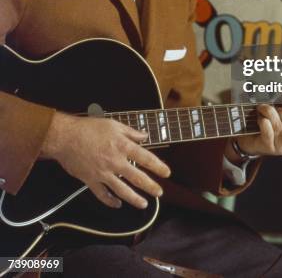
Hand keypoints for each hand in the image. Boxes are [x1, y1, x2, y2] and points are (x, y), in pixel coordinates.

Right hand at [41, 112, 169, 208]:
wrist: (66, 137)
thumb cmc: (89, 128)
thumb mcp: (114, 124)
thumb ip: (131, 132)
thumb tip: (144, 136)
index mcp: (123, 146)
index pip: (146, 158)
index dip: (158, 166)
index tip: (167, 173)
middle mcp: (115, 162)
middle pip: (137, 178)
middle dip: (150, 187)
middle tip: (159, 193)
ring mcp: (103, 174)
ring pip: (122, 190)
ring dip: (134, 199)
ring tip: (144, 204)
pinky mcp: (91, 181)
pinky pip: (102, 195)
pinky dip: (110, 201)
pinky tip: (118, 204)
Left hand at [226, 104, 281, 161]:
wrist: (251, 137)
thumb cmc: (271, 121)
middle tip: (279, 108)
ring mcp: (281, 146)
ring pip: (279, 128)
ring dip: (270, 112)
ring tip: (263, 107)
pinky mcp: (267, 147)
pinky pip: (267, 133)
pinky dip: (264, 122)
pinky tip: (260, 117)